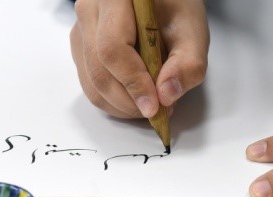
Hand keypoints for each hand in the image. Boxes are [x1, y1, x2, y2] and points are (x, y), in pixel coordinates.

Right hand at [70, 0, 208, 118]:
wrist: (158, 1)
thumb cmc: (174, 8)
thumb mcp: (192, 30)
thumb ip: (187, 62)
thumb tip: (166, 95)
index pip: (112, 48)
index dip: (133, 82)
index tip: (154, 105)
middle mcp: (89, 12)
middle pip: (99, 71)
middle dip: (129, 101)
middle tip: (159, 111)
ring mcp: (80, 32)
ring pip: (92, 84)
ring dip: (122, 106)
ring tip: (151, 104)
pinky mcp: (81, 50)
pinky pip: (91, 86)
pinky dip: (115, 102)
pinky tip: (137, 98)